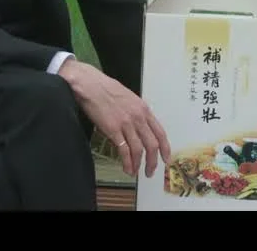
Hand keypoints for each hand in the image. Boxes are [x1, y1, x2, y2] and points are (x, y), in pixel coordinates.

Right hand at [57, 59, 171, 177]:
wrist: (90, 85)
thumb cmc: (106, 89)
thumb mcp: (129, 99)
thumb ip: (136, 113)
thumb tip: (139, 128)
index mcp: (144, 109)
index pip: (160, 133)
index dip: (165, 149)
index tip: (166, 159)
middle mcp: (138, 117)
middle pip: (152, 144)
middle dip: (153, 161)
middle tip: (150, 172)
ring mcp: (126, 123)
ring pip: (139, 149)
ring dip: (139, 164)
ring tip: (136, 173)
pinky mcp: (113, 129)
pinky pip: (124, 150)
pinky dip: (127, 162)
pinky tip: (126, 168)